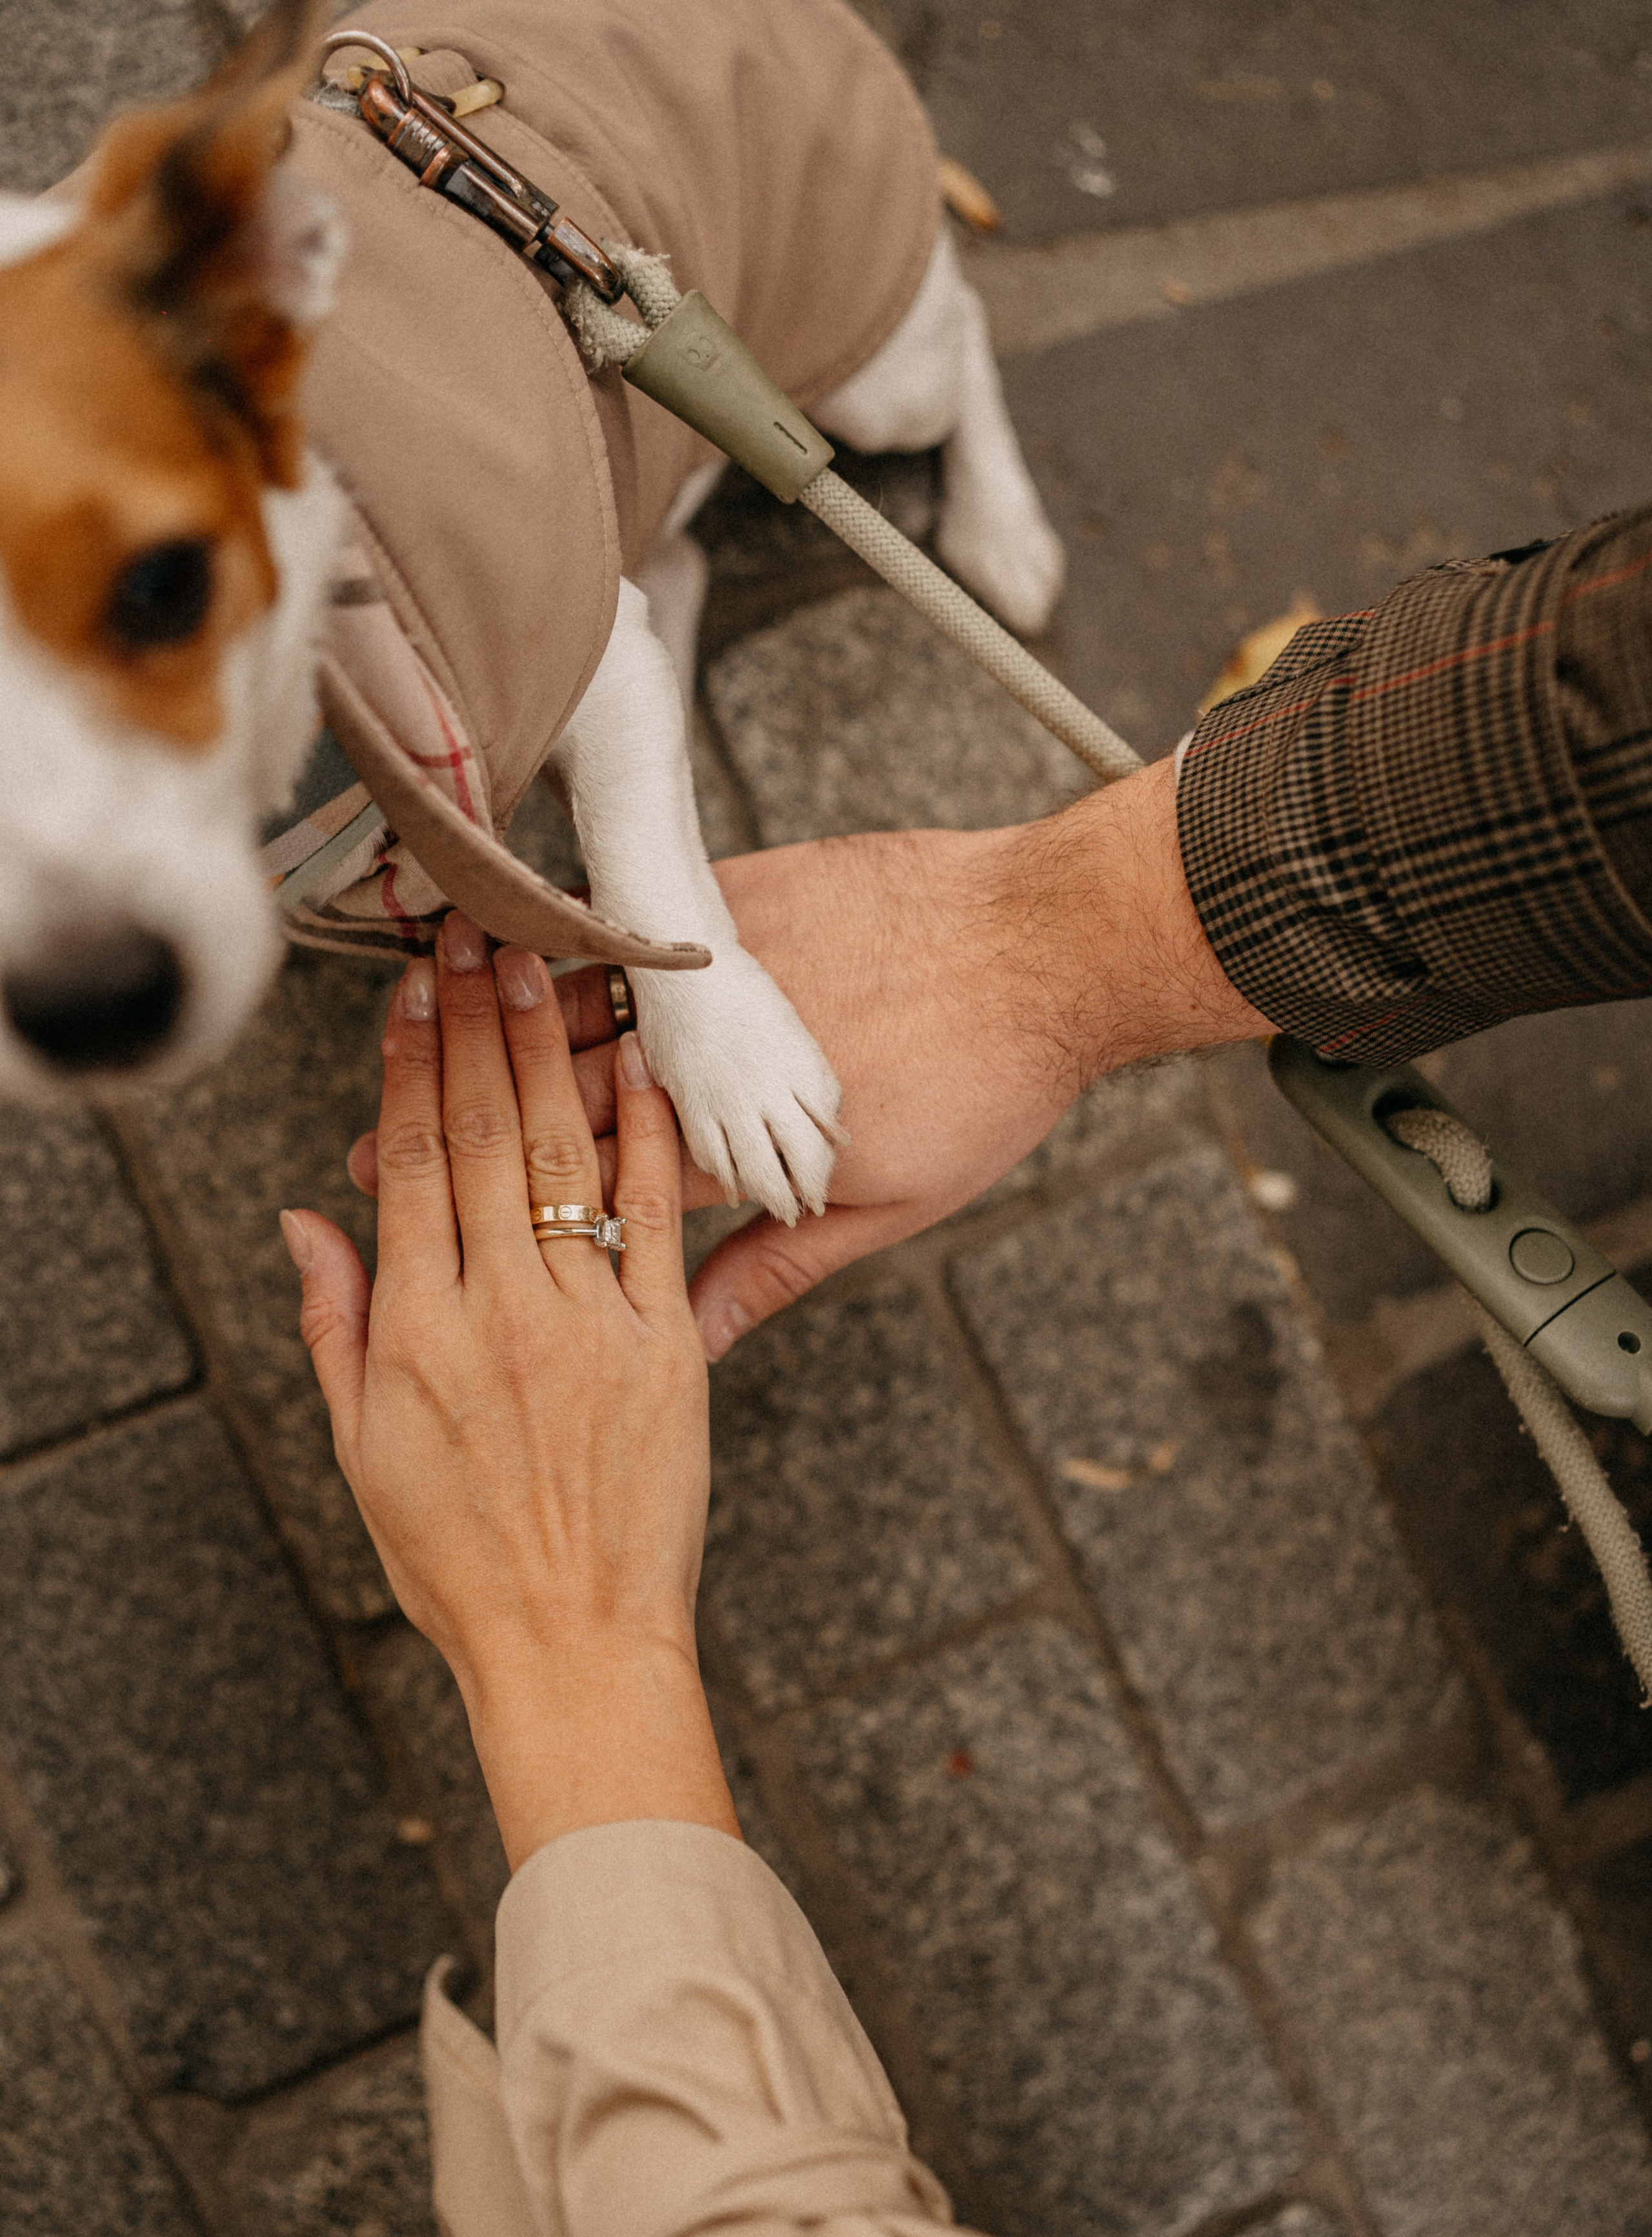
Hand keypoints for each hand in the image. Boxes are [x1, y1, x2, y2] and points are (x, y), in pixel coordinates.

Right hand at [284, 912, 736, 1867]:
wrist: (575, 1642)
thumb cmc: (461, 1557)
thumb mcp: (362, 1448)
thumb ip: (337, 1323)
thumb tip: (305, 1221)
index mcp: (418, 1329)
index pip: (405, 1163)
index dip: (404, 1066)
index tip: (407, 991)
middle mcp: (500, 1309)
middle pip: (478, 1136)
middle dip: (474, 1026)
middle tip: (473, 935)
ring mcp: (589, 1321)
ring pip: (560, 1157)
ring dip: (546, 1051)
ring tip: (537, 965)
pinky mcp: (668, 1344)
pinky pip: (660, 1219)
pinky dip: (651, 1137)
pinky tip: (644, 1063)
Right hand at [343, 761, 1269, 1358]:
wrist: (1049, 941)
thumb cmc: (989, 1081)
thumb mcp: (896, 1206)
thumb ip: (781, 1269)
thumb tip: (701, 1333)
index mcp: (745, 1141)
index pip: (588, 1179)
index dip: (499, 1193)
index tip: (408, 1198)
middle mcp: (715, 1053)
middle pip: (558, 1094)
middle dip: (461, 1115)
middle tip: (374, 1132)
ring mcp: (720, 966)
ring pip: (578, 1004)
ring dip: (493, 1028)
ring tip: (417, 1044)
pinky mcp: (736, 894)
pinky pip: (629, 921)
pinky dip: (569, 940)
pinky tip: (509, 946)